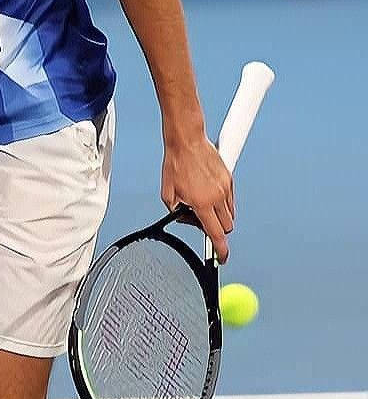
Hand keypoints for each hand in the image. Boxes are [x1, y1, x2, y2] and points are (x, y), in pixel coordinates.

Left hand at [160, 134, 233, 262]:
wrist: (187, 141)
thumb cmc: (176, 164)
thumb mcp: (167, 193)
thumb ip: (176, 211)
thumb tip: (186, 218)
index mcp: (202, 203)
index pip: (216, 234)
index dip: (220, 250)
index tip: (222, 258)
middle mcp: (217, 197)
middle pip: (226, 227)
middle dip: (217, 229)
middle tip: (201, 221)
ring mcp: (225, 188)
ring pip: (230, 214)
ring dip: (219, 216)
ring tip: (202, 203)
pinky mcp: (229, 179)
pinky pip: (230, 200)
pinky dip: (222, 203)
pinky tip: (208, 193)